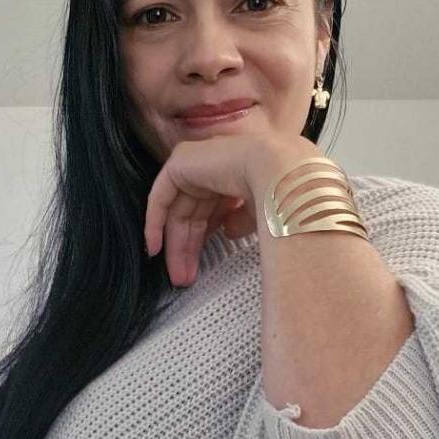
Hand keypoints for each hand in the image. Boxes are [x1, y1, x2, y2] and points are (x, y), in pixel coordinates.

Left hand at [144, 130, 313, 285]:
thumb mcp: (261, 214)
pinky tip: (155, 247)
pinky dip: (155, 221)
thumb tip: (229, 231)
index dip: (203, 240)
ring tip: (178, 274)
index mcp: (237, 174)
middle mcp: (216, 166)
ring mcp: (198, 161)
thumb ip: (242, 220)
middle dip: (189, 248)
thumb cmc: (283, 193)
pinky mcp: (181, 161)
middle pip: (193, 213)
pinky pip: (161, 196)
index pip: (212, 211)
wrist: (281, 173)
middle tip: (185, 277)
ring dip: (176, 244)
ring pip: (178, 209)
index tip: (199, 268)